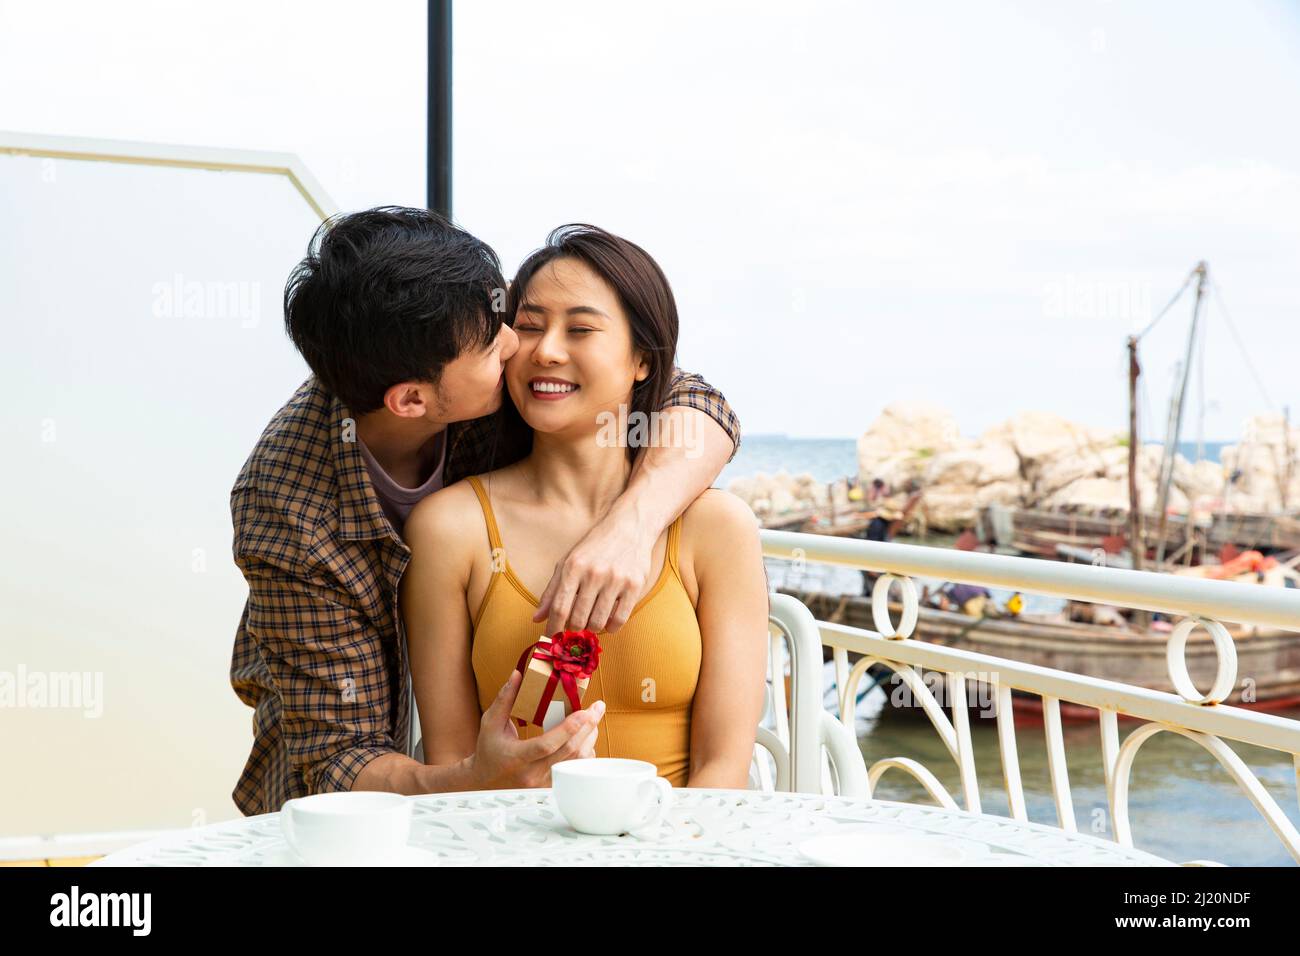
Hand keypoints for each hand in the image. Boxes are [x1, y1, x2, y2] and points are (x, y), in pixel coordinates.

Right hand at [468, 670, 604, 789]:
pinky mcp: (550, 787)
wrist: (484, 783)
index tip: (585, 712)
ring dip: (589, 739)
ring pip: (575, 762)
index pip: (546, 745)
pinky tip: (586, 739)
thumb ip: (505, 698)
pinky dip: (584, 753)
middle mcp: (531, 774)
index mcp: (516, 758)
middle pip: (568, 751)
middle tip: (598, 707)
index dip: (568, 729)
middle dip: (588, 727)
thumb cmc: (488, 750)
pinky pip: (574, 770)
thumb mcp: (491, 722)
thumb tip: (518, 674)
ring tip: (593, 720)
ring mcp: (543, 784)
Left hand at [533, 503, 652, 634]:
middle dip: (574, 628)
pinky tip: (608, 621)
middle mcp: (594, 573)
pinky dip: (611, 627)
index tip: (552, 637)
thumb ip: (551, 591)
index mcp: (573, 566)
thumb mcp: (568, 562)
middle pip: (578, 619)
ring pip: (598, 622)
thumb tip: (537, 619)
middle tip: (576, 625)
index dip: (553, 628)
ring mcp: (615, 579)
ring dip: (592, 628)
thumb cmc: (595, 547)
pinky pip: (619, 620)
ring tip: (592, 620)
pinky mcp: (634, 585)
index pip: (559, 608)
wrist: (630, 526)